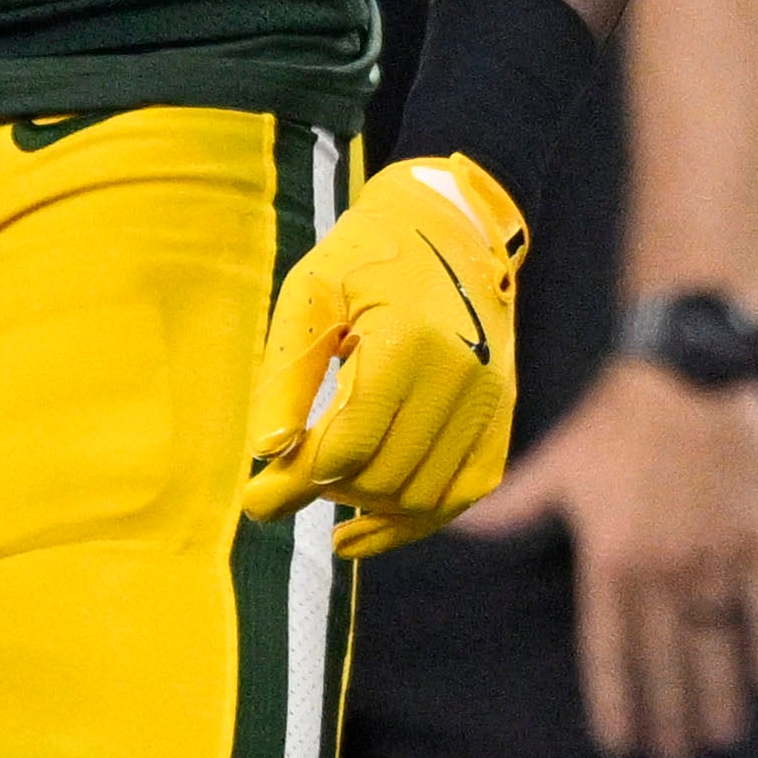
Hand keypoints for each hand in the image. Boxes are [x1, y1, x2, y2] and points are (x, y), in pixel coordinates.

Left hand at [241, 150, 530, 553]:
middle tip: (287, 482)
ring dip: (367, 509)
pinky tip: (366, 527)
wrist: (453, 229)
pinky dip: (415, 522)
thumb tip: (270, 455)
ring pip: (423, 498)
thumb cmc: (367, 259)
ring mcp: (489, 400)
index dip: (297, 483)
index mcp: (409, 341)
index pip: (351, 444)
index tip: (256, 501)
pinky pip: (463, 493)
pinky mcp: (500, 415)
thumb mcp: (310, 298)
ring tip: (326, 492)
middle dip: (326, 492)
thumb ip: (286, 377)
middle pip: (385, 478)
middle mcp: (462, 376)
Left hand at [474, 359, 757, 757]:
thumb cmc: (618, 417)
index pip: (609, 652)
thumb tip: (449, 528)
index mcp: (609, 562)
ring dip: (719, 697)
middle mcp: (662, 573)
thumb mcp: (556, 464)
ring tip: (721, 737)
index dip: (616, 702)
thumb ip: (510, 508)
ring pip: (716, 644)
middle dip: (669, 715)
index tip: (622, 745)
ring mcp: (716, 558)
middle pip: (665, 662)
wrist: (690, 368)